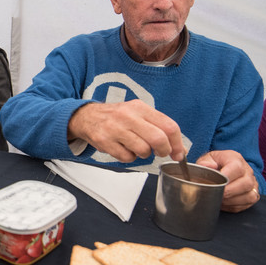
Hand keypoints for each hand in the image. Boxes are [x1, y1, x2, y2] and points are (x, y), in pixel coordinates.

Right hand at [67, 99, 184, 162]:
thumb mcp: (137, 112)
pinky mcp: (105, 141)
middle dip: (163, 151)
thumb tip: (178, 147)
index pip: (169, 126)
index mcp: (140, 107)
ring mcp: (115, 128)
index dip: (178, 143)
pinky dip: (129, 157)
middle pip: (158, 138)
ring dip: (143, 154)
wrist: (86, 116)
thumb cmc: (116, 117)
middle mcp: (128, 116)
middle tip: (161, 153)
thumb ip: (157, 126)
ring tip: (137, 148)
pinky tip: (123, 149)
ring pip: (143, 150)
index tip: (179, 153)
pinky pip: (127, 157)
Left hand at [196, 150, 259, 212]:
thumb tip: (207, 166)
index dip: (227, 177)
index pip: (237, 167)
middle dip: (229, 191)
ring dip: (232, 200)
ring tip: (219, 199)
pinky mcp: (253, 194)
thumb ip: (205, 162)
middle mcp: (248, 171)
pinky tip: (224, 203)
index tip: (217, 183)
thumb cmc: (215, 163)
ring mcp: (253, 183)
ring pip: (249, 196)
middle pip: (246, 183)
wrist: (224, 167)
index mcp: (236, 158)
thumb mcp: (207, 159)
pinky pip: (247, 204)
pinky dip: (234, 206)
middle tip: (216, 194)